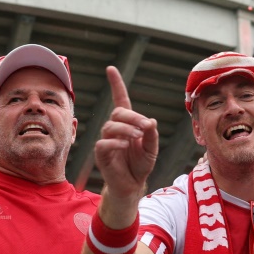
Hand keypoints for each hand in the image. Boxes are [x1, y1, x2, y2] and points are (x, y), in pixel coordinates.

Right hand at [94, 66, 158, 202]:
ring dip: (126, 129)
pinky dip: (115, 142)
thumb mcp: (152, 149)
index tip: (111, 69)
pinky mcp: (101, 154)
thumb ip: (152, 136)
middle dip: (133, 117)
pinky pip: (104, 143)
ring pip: (111, 126)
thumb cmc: (140, 165)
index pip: (120, 100)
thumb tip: (151, 121)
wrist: (132, 185)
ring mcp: (107, 141)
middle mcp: (115, 129)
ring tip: (137, 137)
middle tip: (145, 127)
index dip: (116, 85)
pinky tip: (125, 145)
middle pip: (118, 113)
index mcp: (127, 124)